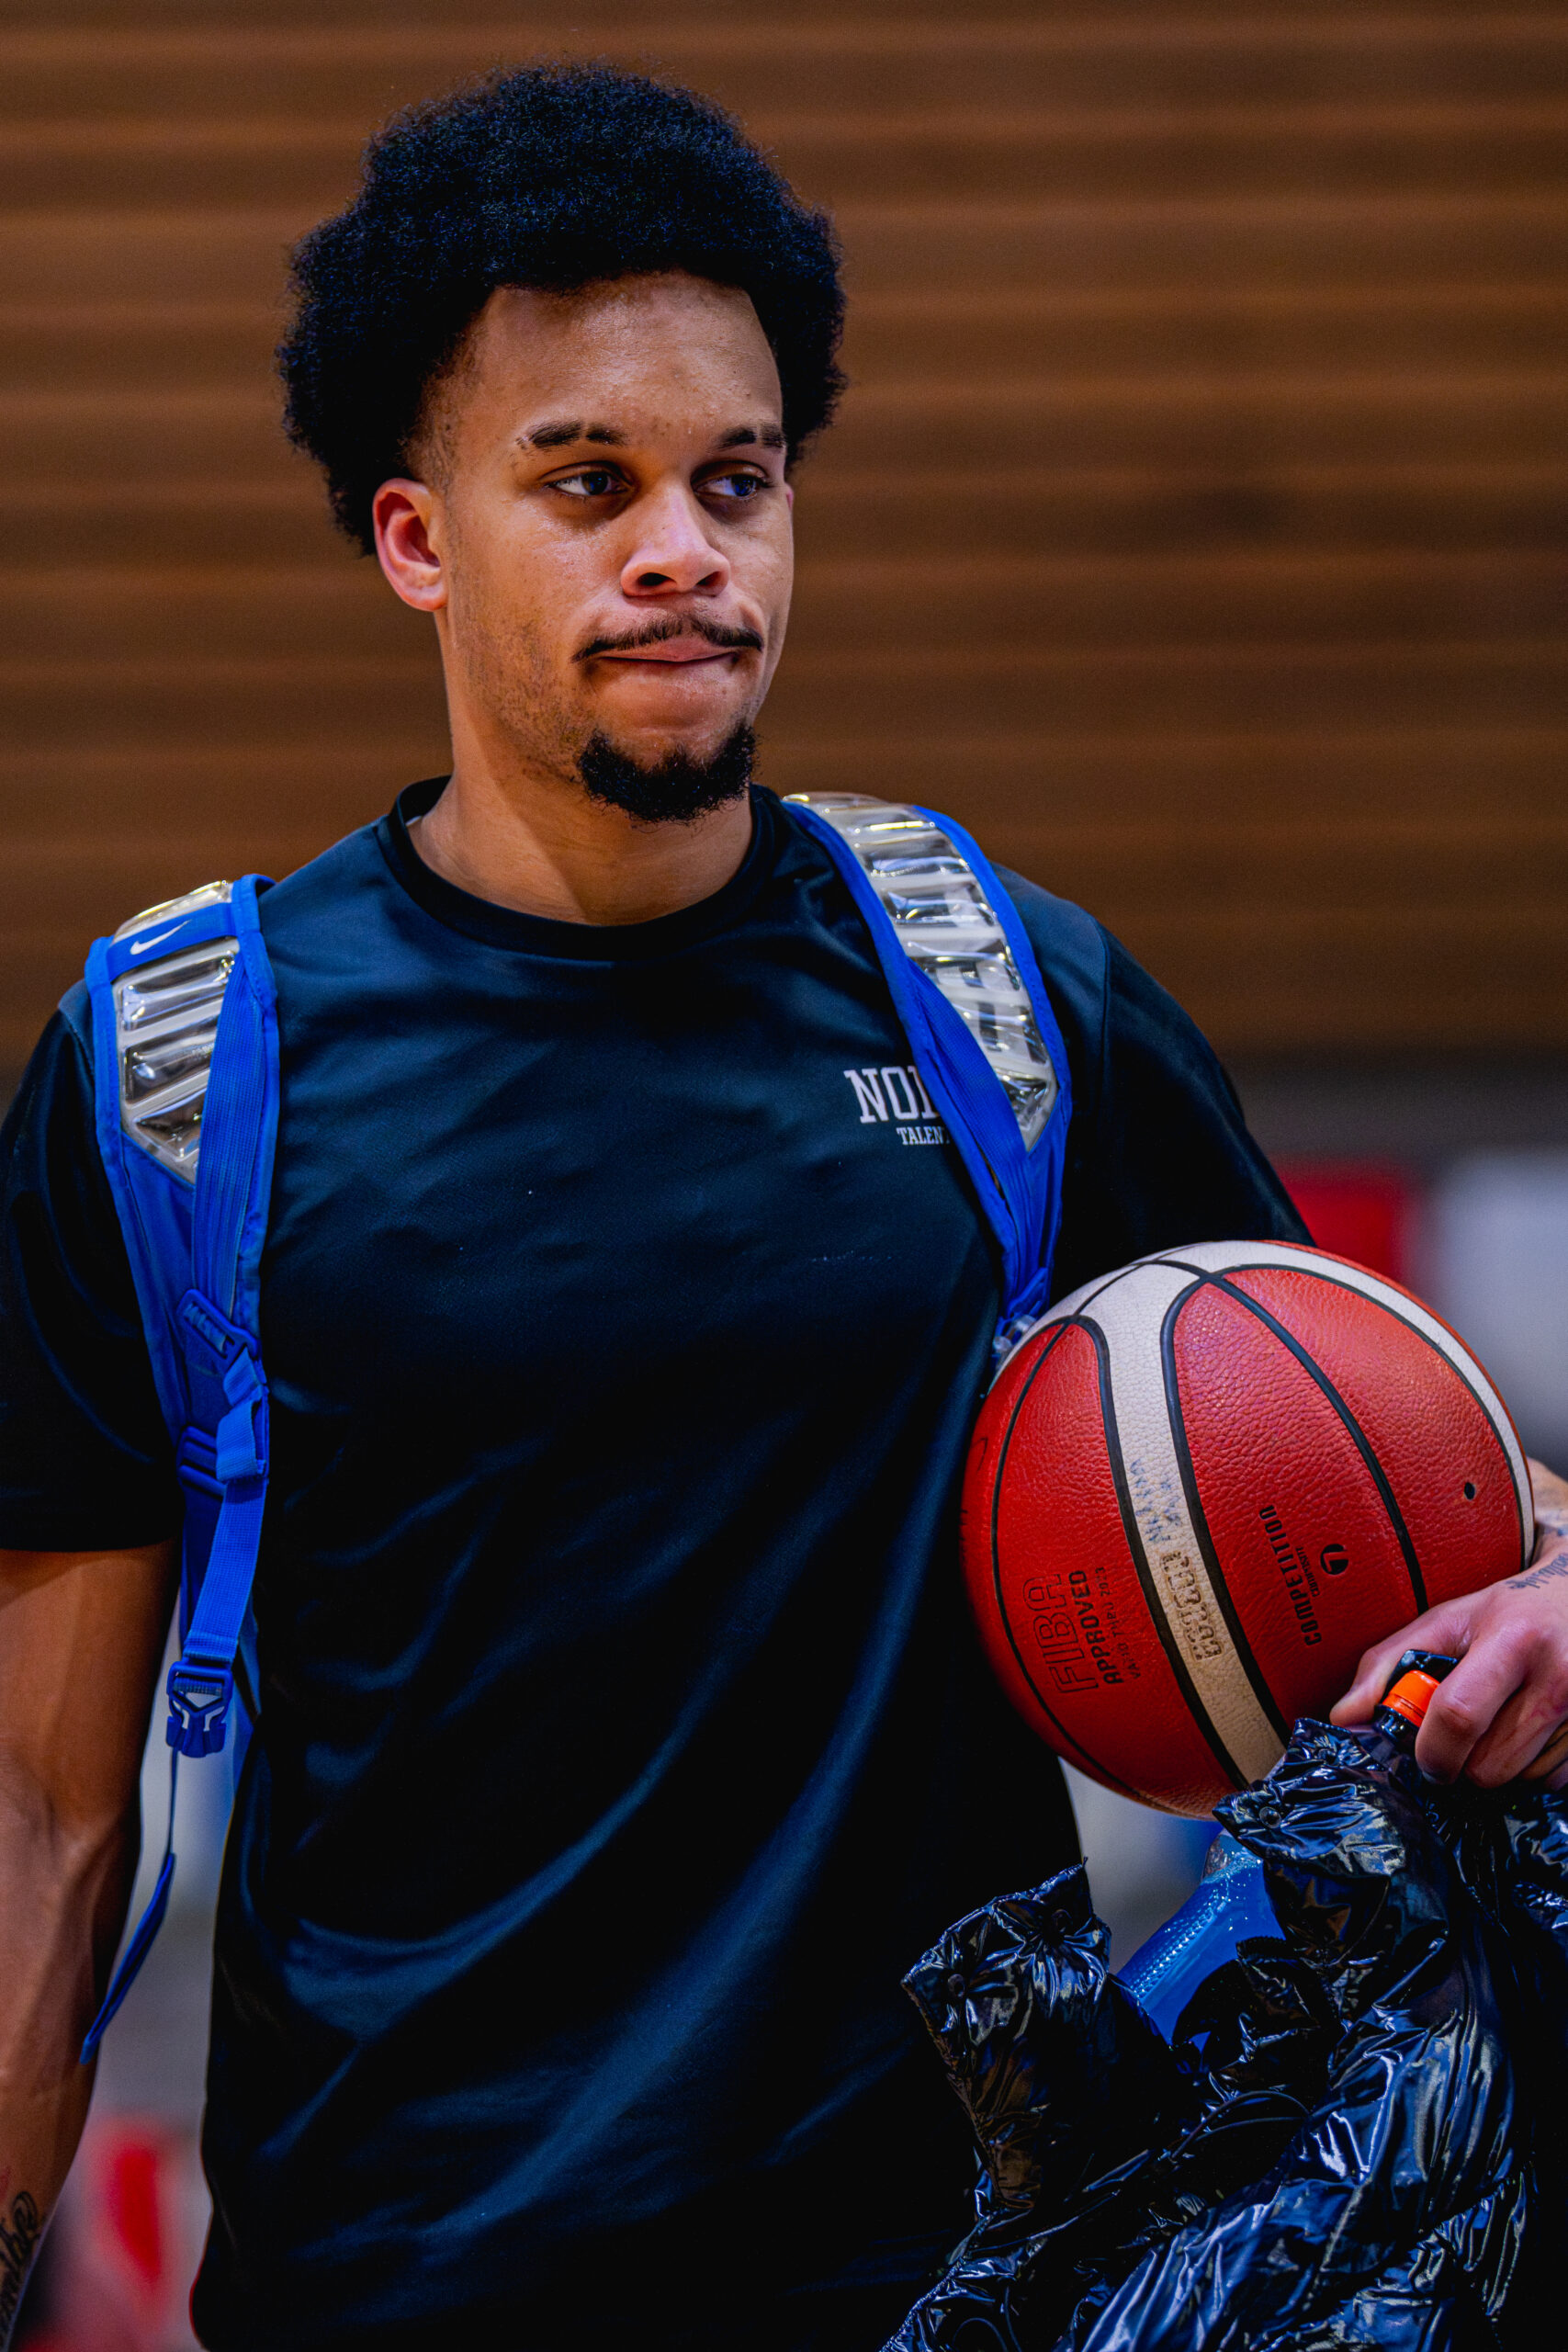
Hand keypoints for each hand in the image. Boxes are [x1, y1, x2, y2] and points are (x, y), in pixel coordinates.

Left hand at [1329, 1457, 1567, 1786]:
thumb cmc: (1507, 1613)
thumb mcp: (1447, 1621)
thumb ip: (1388, 1665)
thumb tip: (1343, 1719)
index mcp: (1513, 1639)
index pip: (1459, 1715)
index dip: (1433, 1751)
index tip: (1425, 1757)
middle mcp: (1559, 1674)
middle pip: (1491, 1766)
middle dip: (1467, 1765)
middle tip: (1466, 1739)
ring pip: (1525, 1781)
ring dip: (1505, 1767)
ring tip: (1506, 1725)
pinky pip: (1558, 1784)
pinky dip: (1538, 1771)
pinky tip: (1537, 1735)